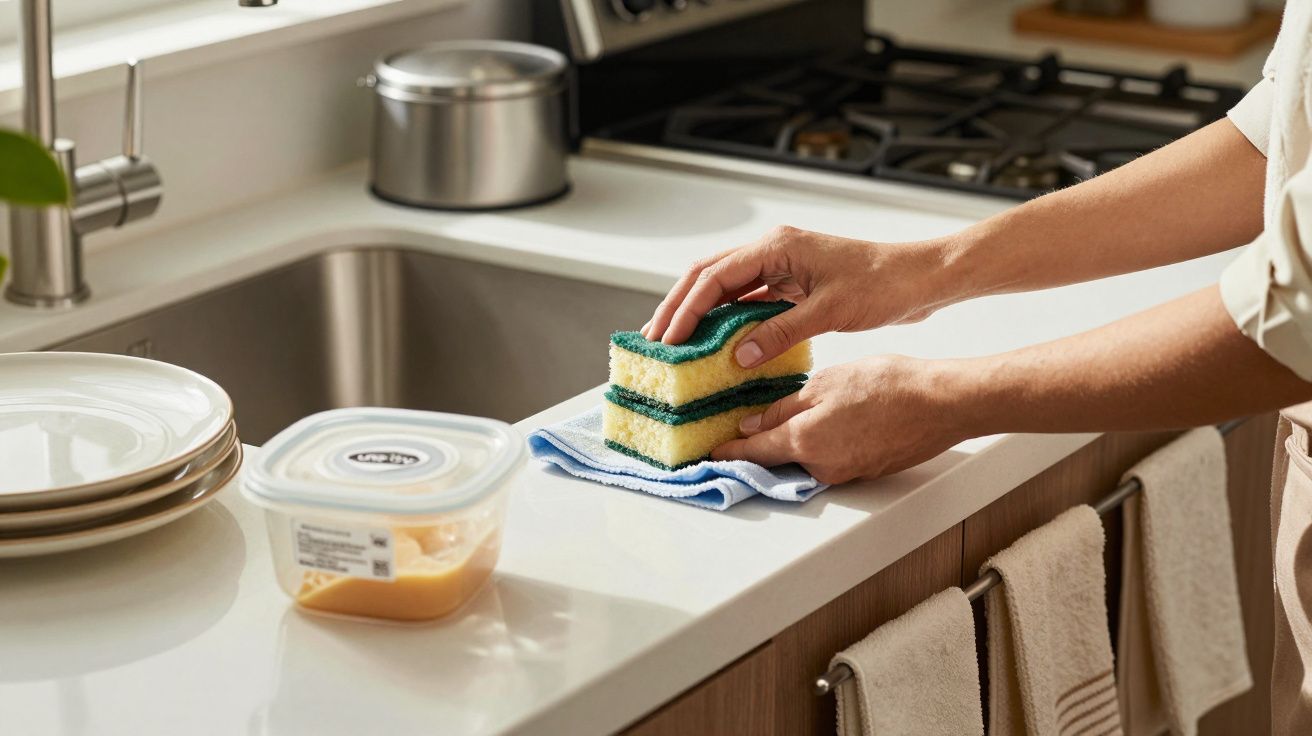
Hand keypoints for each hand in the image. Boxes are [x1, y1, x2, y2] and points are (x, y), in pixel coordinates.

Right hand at [641, 226, 958, 367]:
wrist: (919, 278)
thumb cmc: (882, 286)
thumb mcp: (829, 312)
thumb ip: (779, 332)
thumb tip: (737, 355)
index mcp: (776, 247)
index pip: (713, 277)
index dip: (685, 309)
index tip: (668, 339)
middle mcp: (772, 250)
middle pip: (708, 275)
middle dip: (678, 306)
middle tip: (655, 340)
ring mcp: (780, 264)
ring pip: (724, 286)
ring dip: (698, 312)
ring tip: (675, 341)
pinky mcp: (791, 282)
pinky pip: (747, 298)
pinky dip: (726, 318)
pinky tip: (714, 340)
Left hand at [712, 356, 967, 483]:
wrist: (942, 404)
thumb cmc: (888, 385)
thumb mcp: (826, 383)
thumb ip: (785, 406)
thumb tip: (753, 423)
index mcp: (804, 442)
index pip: (752, 452)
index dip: (728, 451)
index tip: (707, 453)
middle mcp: (820, 467)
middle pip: (778, 457)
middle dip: (762, 442)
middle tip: (746, 422)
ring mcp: (845, 473)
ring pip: (806, 457)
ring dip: (795, 440)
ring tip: (795, 412)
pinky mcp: (865, 471)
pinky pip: (831, 459)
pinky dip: (822, 444)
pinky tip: (832, 420)